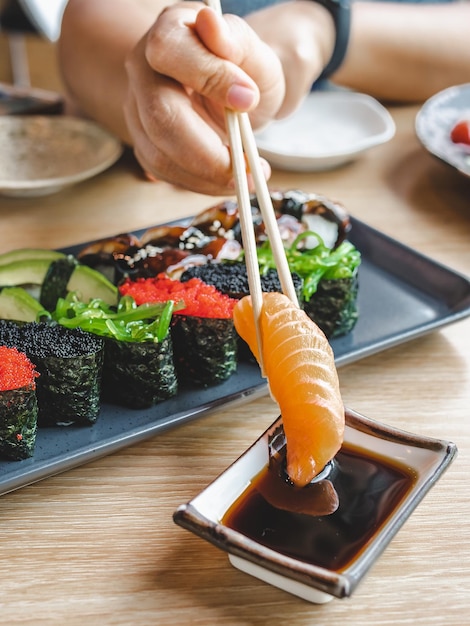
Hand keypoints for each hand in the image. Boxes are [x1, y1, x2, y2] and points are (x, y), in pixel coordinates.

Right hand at [123, 3, 284, 194]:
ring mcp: (138, 109)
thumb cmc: (246, 69)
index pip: (168, 52)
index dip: (209, 78)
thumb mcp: (255, 52)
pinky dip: (201, 183)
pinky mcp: (145, 142)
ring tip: (247, 178)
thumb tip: (214, 31)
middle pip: (159, 116)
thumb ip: (237, 41)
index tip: (248, 100)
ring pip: (159, 153)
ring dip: (207, 176)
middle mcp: (143, 69)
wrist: (240, 94)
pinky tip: (227, 179)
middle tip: (250, 169)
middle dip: (208, 152)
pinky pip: (165, 172)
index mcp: (169, 31)